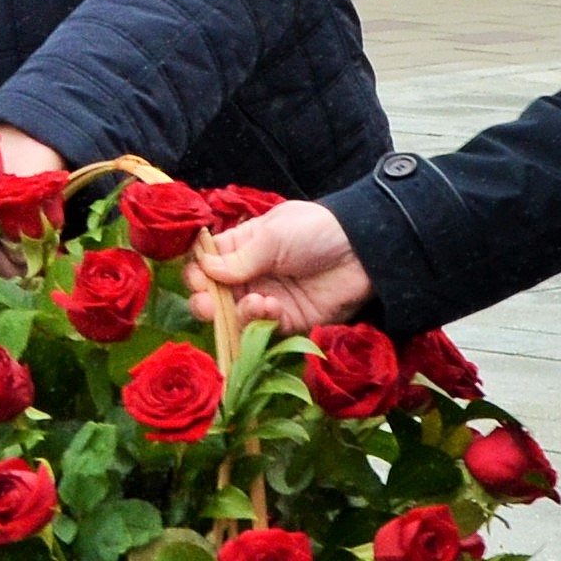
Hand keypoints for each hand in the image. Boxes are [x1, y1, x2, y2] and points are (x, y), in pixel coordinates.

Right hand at [195, 197, 376, 335]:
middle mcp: (249, 276)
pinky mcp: (288, 322)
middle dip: (207, 303)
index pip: (206, 265)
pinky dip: (261, 322)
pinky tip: (271, 307)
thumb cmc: (314, 230)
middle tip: (209, 304)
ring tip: (255, 301)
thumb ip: (238, 258)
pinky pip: (263, 329)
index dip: (198, 274)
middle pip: (214, 297)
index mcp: (241, 248)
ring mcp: (267, 300)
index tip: (198, 279)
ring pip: (235, 318)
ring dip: (237, 313)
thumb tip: (204, 270)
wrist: (361, 251)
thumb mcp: (272, 236)